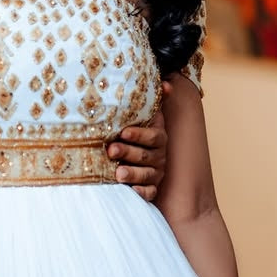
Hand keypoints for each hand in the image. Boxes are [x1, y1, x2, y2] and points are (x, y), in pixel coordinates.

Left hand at [108, 80, 170, 199]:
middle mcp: (158, 156)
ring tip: (117, 173)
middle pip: (146, 156)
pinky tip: (132, 191)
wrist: (136, 156)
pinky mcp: (151, 188)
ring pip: (147, 175)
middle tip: (111, 150)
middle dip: (128, 152)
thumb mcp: (145, 116)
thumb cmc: (136, 132)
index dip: (139, 134)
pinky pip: (149, 193)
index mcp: (157, 138)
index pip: (152, 136)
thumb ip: (153, 100)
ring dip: (133, 174)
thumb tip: (165, 83)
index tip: (123, 132)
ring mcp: (155, 173)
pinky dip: (142, 192)